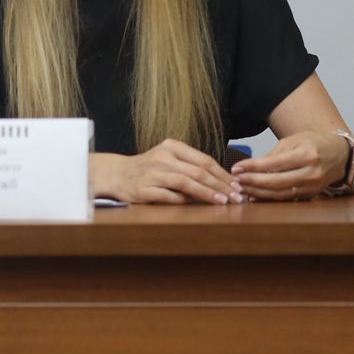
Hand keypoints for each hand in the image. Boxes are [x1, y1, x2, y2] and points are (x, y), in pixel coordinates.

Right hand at [94, 141, 242, 204]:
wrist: (116, 174)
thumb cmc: (149, 168)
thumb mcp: (169, 159)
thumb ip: (191, 167)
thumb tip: (223, 182)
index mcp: (172, 146)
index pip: (204, 160)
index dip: (223, 174)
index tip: (237, 186)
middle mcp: (162, 157)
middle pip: (198, 171)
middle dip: (220, 185)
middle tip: (236, 196)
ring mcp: (152, 173)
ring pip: (185, 182)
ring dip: (206, 193)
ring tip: (222, 202)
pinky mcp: (143, 189)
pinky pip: (168, 196)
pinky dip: (183, 201)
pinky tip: (196, 207)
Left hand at [231, 131, 349, 200]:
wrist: (339, 154)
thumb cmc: (313, 143)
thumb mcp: (293, 141)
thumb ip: (273, 155)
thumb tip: (248, 167)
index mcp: (307, 154)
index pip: (275, 164)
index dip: (253, 167)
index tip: (236, 168)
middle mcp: (312, 172)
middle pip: (277, 182)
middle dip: (253, 182)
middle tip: (235, 181)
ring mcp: (313, 186)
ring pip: (280, 193)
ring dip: (258, 192)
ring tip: (241, 188)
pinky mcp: (311, 195)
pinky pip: (286, 198)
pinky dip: (268, 198)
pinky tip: (254, 194)